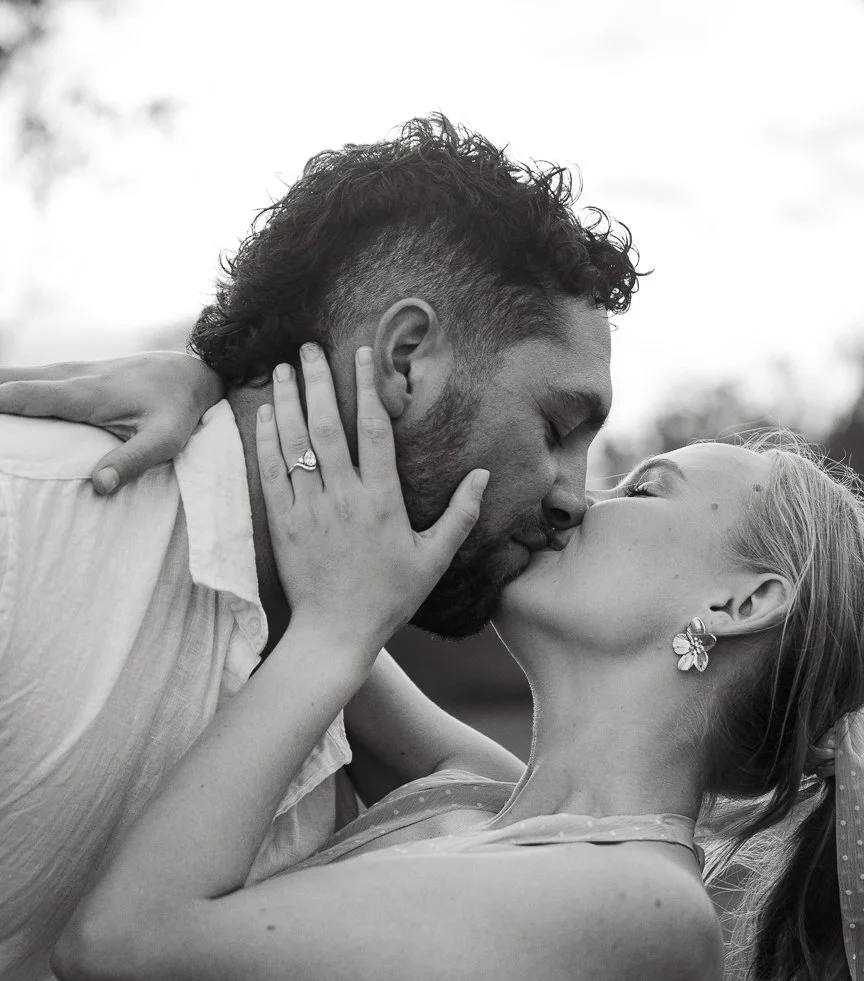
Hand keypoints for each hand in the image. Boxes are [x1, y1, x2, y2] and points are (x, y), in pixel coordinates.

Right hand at [0, 353, 224, 492]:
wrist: (192, 372)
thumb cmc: (178, 410)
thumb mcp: (167, 440)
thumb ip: (133, 463)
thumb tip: (98, 488)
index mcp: (83, 394)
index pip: (20, 397)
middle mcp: (67, 376)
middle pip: (5, 380)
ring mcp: (66, 371)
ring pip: (10, 374)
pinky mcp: (68, 373)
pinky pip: (22, 377)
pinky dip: (1, 385)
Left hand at [257, 344, 487, 646]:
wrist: (336, 633)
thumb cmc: (389, 597)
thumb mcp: (433, 558)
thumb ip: (460, 515)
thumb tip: (482, 475)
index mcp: (382, 500)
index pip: (374, 431)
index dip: (368, 389)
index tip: (363, 356)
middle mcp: (343, 497)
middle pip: (327, 425)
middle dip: (317, 381)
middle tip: (309, 348)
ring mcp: (308, 508)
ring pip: (295, 442)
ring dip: (287, 401)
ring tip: (282, 367)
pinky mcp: (281, 523)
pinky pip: (272, 472)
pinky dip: (266, 439)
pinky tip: (264, 413)